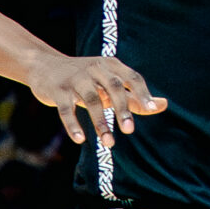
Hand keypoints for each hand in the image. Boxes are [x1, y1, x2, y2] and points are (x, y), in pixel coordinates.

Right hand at [27, 50, 167, 145]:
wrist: (45, 66)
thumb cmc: (86, 78)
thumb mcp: (110, 83)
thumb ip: (134, 96)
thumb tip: (164, 105)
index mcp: (111, 65)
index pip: (132, 77)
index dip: (142, 92)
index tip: (151, 109)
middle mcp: (95, 69)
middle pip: (113, 88)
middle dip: (123, 109)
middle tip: (130, 131)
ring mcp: (76, 79)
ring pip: (91, 101)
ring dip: (100, 122)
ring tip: (109, 142)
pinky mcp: (58, 91)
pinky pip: (66, 109)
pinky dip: (73, 125)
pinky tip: (80, 139)